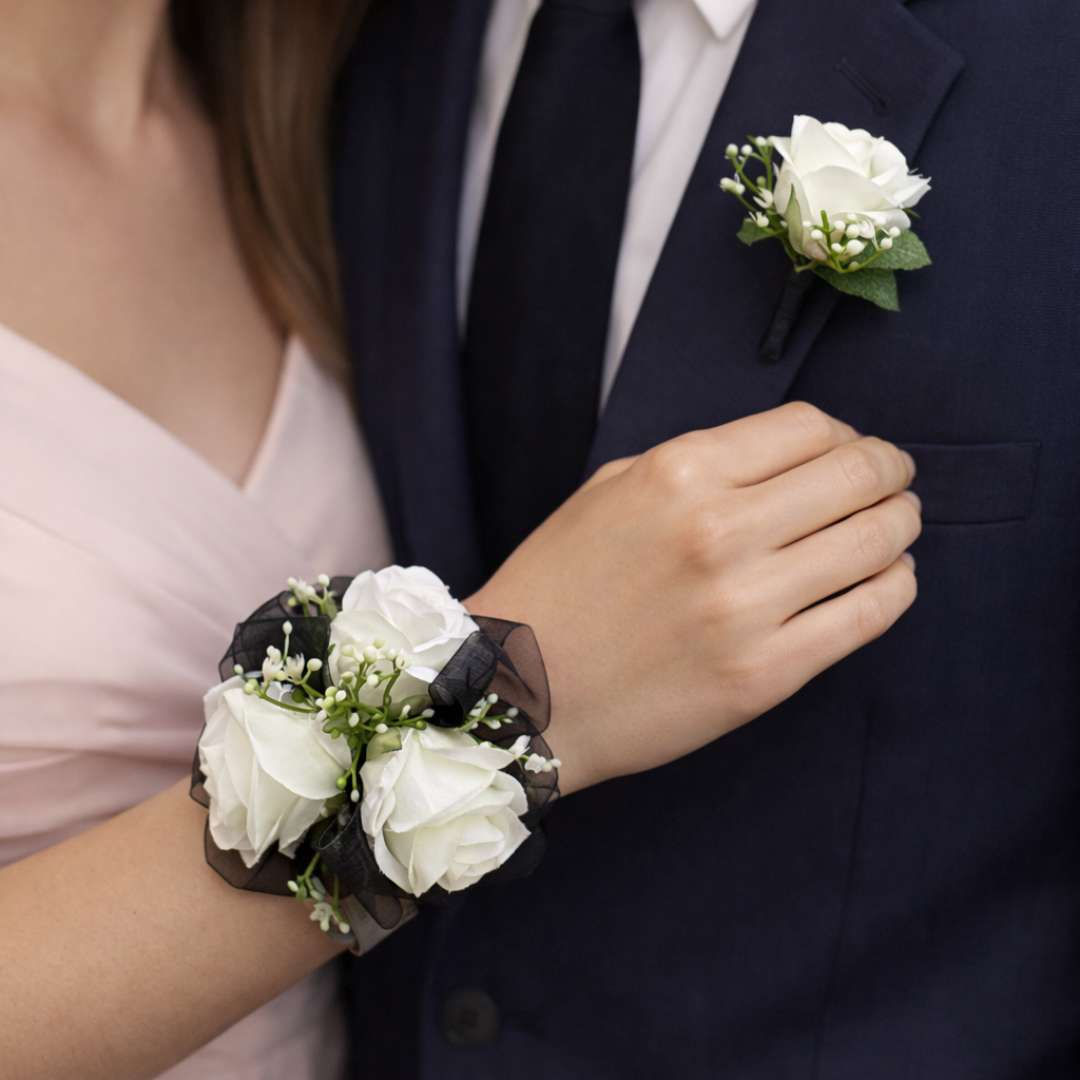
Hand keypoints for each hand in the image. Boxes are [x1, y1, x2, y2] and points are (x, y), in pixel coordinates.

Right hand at [467, 403, 919, 795]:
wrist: (521, 691)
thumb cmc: (561, 584)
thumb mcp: (612, 491)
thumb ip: (701, 465)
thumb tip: (792, 460)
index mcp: (678, 473)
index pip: (809, 428)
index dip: (846, 434)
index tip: (851, 450)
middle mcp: (719, 531)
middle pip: (856, 475)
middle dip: (890, 471)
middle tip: (894, 482)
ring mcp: (747, 607)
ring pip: (877, 541)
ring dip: (900, 524)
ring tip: (894, 527)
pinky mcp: (765, 674)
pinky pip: (870, 614)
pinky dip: (894, 586)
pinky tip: (888, 579)